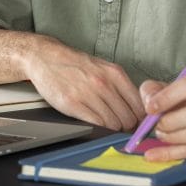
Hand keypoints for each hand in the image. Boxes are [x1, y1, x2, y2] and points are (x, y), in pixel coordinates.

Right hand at [24, 38, 145, 130]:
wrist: (45, 57)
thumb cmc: (75, 64)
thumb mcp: (103, 68)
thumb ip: (120, 86)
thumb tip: (138, 109)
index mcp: (115, 73)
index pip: (139, 106)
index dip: (140, 119)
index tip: (136, 124)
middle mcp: (103, 83)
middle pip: (128, 118)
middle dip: (126, 127)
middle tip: (120, 127)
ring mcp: (87, 93)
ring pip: (114, 124)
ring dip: (112, 129)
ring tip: (106, 124)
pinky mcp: (72, 103)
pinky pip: (96, 124)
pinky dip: (99, 128)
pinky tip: (94, 122)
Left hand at [137, 69, 185, 160]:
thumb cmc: (180, 97)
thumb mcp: (163, 86)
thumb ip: (151, 90)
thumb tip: (149, 102)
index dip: (169, 97)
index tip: (150, 108)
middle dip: (171, 121)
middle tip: (155, 124)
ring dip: (173, 137)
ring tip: (160, 133)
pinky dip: (172, 154)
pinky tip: (154, 154)